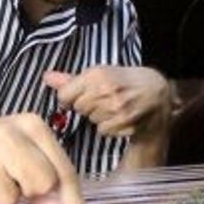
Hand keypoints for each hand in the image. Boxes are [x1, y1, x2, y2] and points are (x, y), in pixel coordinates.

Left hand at [43, 66, 171, 137]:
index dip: (69, 97)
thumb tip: (46, 77)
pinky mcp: (124, 123)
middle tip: (102, 99)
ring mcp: (116, 108)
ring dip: (99, 116)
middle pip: (78, 108)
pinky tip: (120, 117)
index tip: (77, 96)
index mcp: (97, 74)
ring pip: (91, 120)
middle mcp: (106, 90)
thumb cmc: (126, 81)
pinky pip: (103, 130)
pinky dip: (109, 127)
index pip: (65, 95)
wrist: (157, 94)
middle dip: (87, 105)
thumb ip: (71, 79)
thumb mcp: (101, 73)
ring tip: (114, 106)